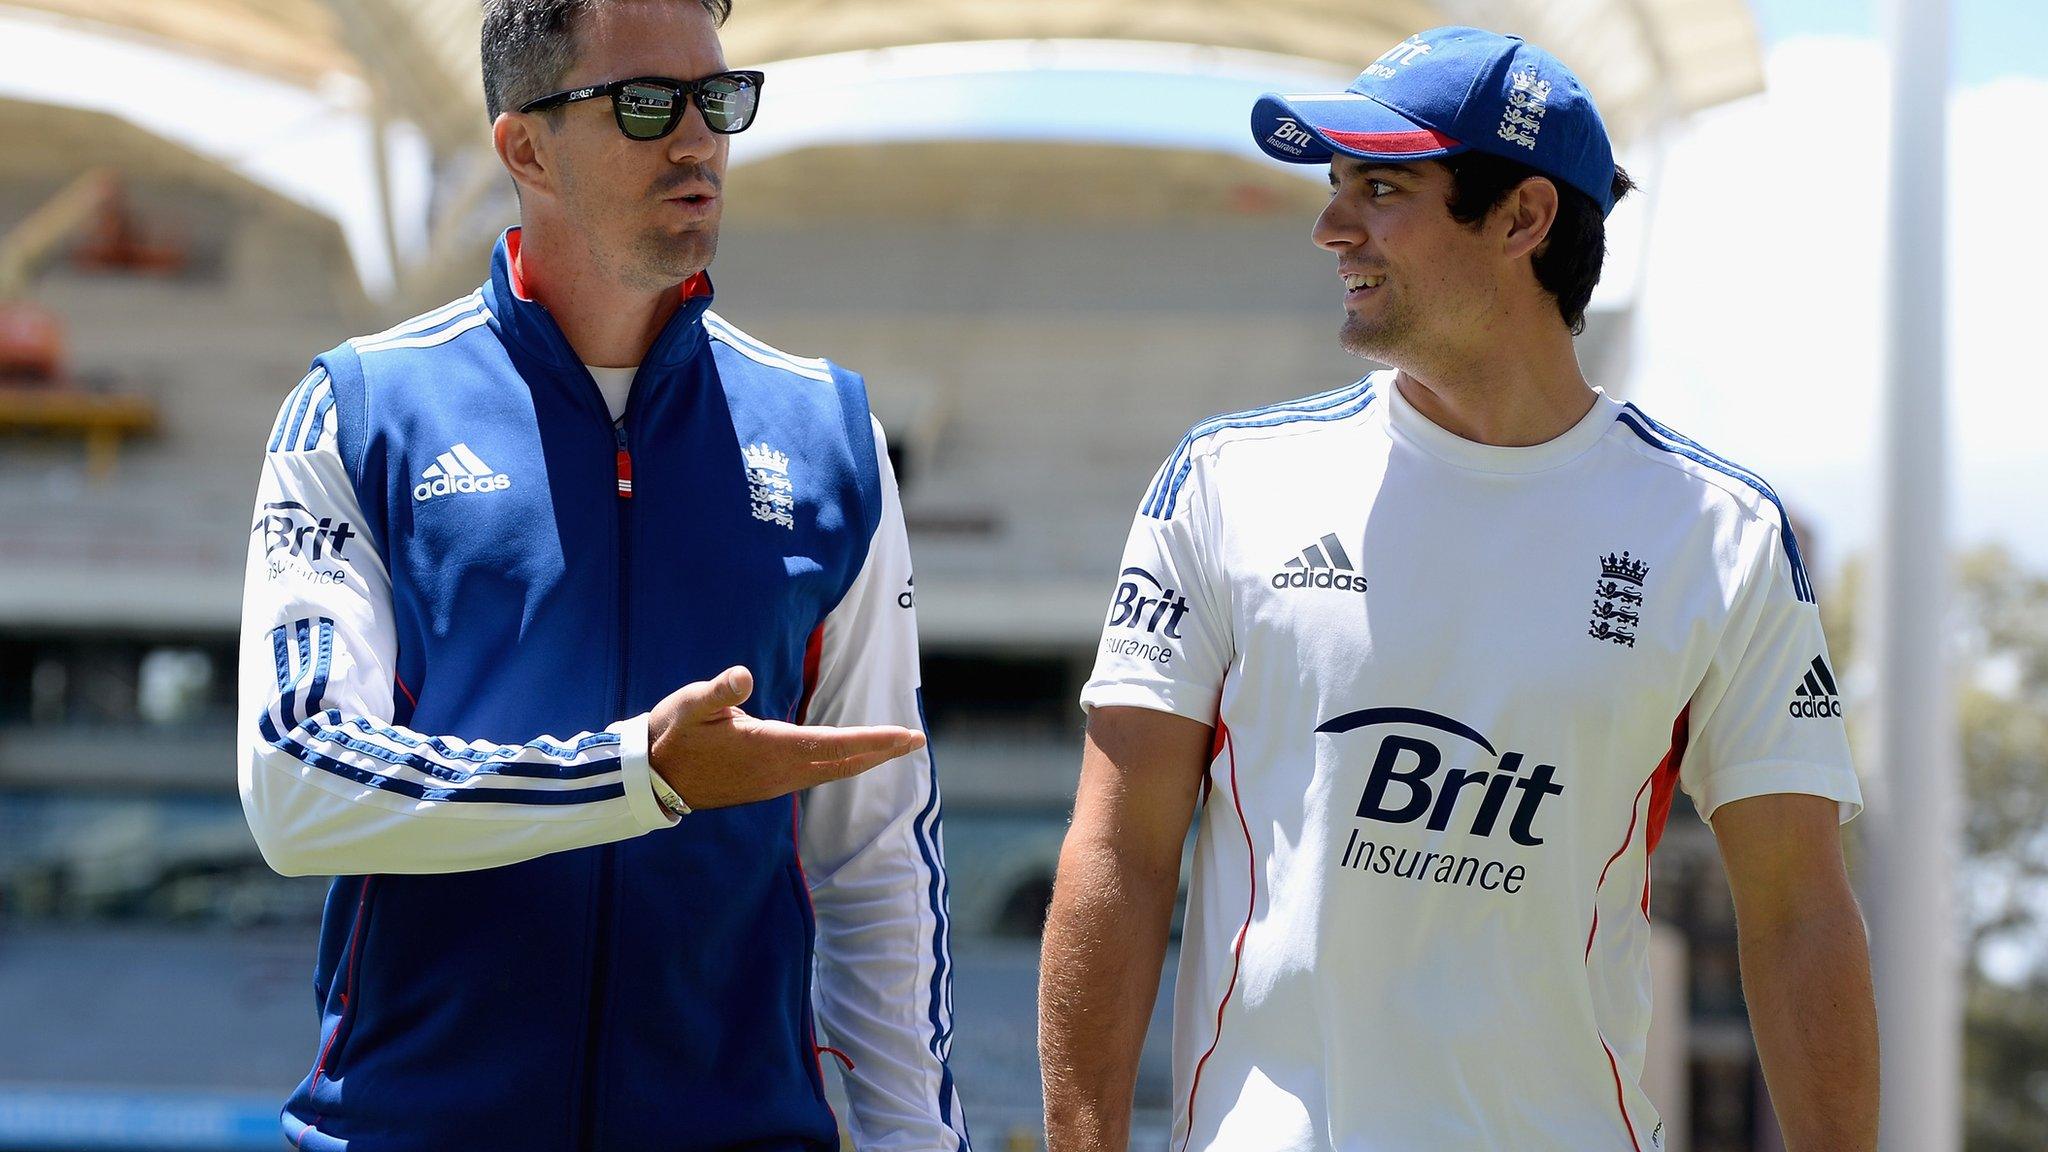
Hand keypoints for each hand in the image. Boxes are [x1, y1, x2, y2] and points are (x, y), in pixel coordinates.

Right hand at [646, 666, 924, 809]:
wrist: (652, 778)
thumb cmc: (673, 733)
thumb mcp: (691, 704)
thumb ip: (719, 691)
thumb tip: (742, 676)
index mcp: (769, 749)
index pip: (835, 745)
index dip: (874, 740)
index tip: (908, 736)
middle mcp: (780, 772)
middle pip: (843, 763)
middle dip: (882, 751)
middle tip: (917, 739)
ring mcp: (774, 784)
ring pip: (832, 772)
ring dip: (864, 759)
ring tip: (893, 747)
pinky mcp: (767, 786)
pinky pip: (816, 775)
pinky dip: (841, 765)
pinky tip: (849, 757)